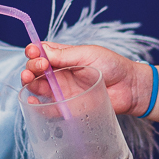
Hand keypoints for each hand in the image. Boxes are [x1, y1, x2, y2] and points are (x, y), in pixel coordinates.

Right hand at [23, 42, 148, 117]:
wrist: (130, 88)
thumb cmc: (113, 66)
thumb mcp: (88, 54)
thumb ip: (65, 54)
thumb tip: (42, 50)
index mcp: (63, 56)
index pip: (41, 52)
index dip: (34, 52)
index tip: (35, 53)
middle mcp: (60, 73)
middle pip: (35, 70)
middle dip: (30, 66)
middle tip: (40, 66)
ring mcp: (62, 90)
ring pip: (37, 87)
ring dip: (28, 83)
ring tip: (30, 80)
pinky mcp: (67, 107)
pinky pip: (47, 108)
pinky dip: (35, 105)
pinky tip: (31, 100)